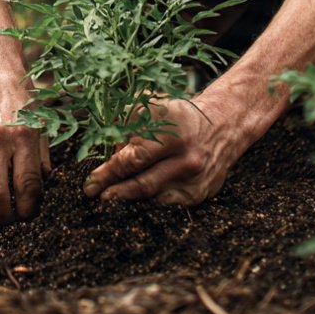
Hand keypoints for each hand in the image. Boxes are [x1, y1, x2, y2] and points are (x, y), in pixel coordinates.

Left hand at [82, 83, 276, 206]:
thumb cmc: (179, 116)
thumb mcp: (152, 110)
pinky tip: (140, 198)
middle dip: (115, 192)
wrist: (223, 124)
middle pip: (142, 184)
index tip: (91, 185)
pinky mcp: (201, 193)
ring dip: (131, 198)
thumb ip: (127, 129)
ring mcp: (196, 180)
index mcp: (173, 134)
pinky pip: (168, 203)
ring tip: (115, 196)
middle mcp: (187, 159)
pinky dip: (152, 201)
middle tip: (97, 196)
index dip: (108, 174)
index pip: (133, 160)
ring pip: (153, 198)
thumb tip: (107, 156)